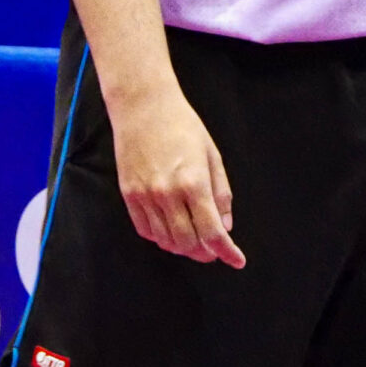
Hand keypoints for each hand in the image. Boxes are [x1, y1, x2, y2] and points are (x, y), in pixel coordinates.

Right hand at [112, 87, 244, 267]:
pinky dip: (161, 238)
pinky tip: (171, 232)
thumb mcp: (212, 155)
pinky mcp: (128, 195)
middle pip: (188, 243)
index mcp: (194, 183)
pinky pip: (145, 230)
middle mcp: (168, 194)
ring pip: (166, 241)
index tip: (237, 260)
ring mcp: (145, 196)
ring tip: (194, 242)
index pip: (212, 232)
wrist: (143, 106)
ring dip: (183, 248)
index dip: (227, 252)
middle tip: (214, 250)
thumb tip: (225, 226)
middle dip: (205, 252)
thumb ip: (221, 193)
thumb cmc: (182, 125)